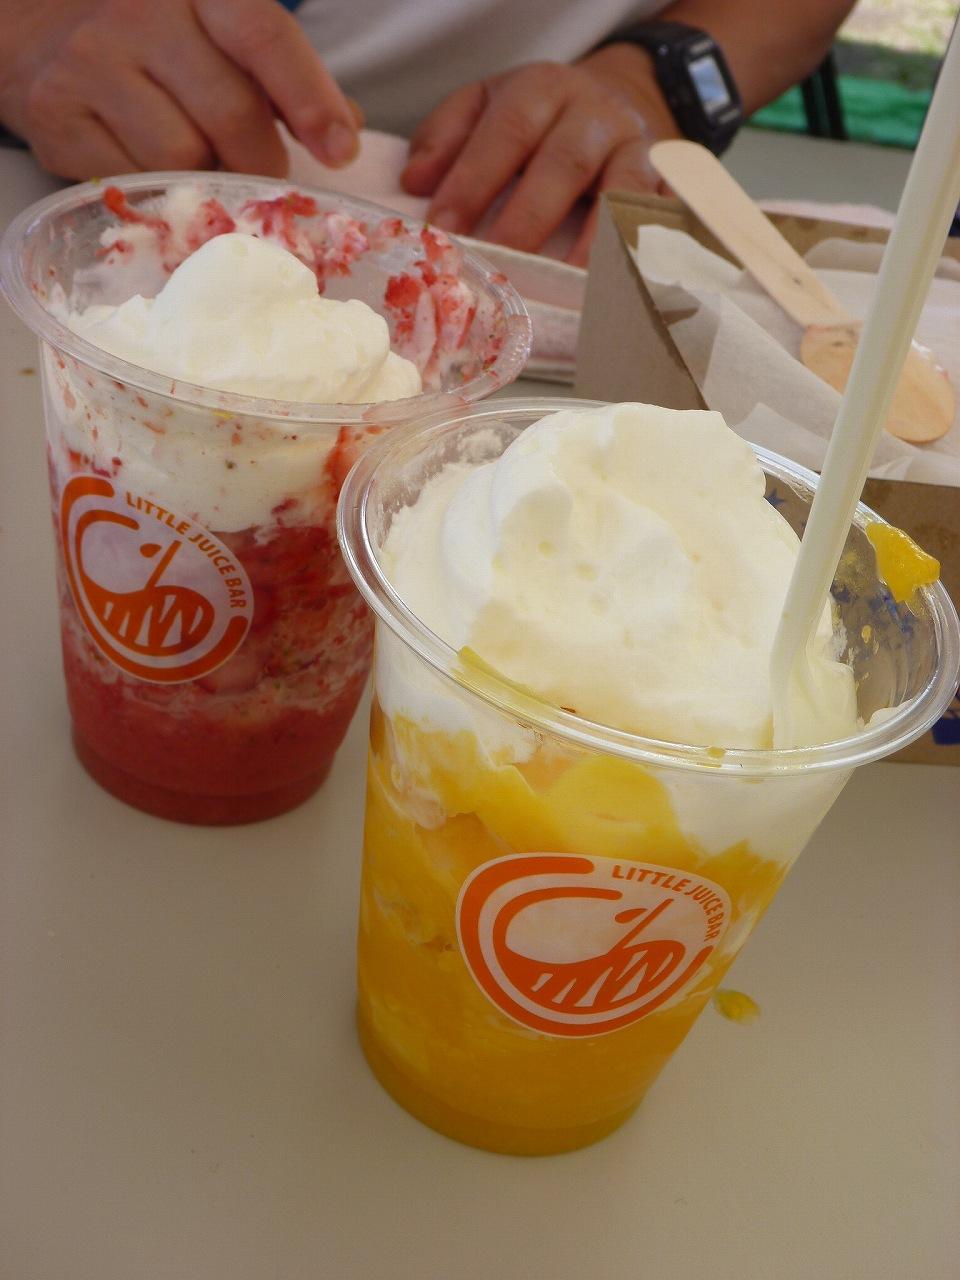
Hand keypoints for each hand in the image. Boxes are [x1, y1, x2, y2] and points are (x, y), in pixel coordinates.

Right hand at [0, 0, 360, 179]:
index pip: (264, 37)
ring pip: (182, 158)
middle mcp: (140, 13)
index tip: (341, 150)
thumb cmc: (157, 44)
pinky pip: (134, 182)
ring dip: (208, 180)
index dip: (309, 99)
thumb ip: (282, 77)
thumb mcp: (221, 35)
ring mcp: (91, 63)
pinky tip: (155, 171)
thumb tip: (344, 127)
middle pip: (230, 115)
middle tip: (266, 175)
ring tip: (204, 166)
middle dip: (263, 162)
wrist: (41, 33)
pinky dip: (159, 192)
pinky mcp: (57, 116)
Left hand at [400, 45, 679, 265]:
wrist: (620, 99)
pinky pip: (663, 217)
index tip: (444, 227)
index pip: (508, 131)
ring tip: (567, 283)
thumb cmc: (538, 119)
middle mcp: (595, 113)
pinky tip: (625, 283)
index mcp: (543, 89)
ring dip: (595, 241)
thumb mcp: (487, 105)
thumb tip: (415, 182)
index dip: (475, 178)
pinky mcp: (668, 183)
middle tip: (499, 265)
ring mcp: (638, 148)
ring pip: (622, 191)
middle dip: (528, 218)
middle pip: (564, 163)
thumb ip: (447, 136)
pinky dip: (647, 249)